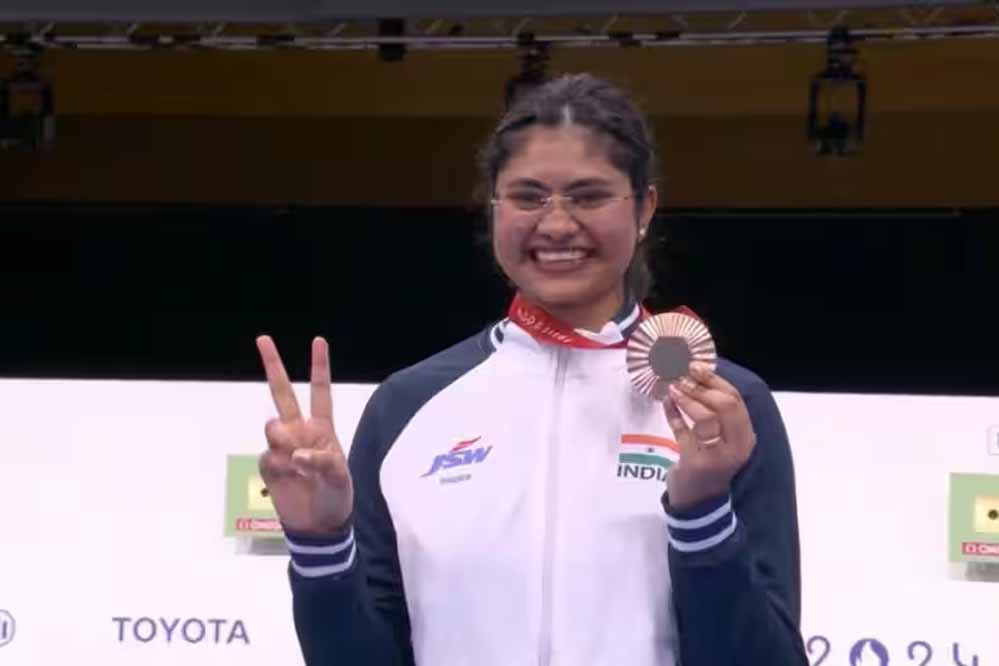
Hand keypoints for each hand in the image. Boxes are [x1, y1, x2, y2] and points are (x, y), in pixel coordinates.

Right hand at [256, 335, 352, 535]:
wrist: (317, 525)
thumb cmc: (336, 496)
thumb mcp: (340, 478)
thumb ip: (322, 461)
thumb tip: (296, 453)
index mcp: (322, 428)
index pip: (321, 391)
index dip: (319, 367)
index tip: (318, 340)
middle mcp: (300, 431)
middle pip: (282, 393)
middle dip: (273, 366)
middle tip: (263, 338)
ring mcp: (282, 447)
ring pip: (272, 427)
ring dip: (282, 439)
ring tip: (297, 462)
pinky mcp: (268, 464)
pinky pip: (267, 456)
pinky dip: (278, 466)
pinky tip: (290, 478)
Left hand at [662, 362, 755, 510]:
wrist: (698, 500)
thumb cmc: (709, 461)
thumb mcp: (722, 438)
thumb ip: (716, 413)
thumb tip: (697, 374)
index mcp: (745, 436)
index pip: (736, 401)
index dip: (715, 380)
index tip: (696, 366)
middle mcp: (737, 446)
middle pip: (725, 406)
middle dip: (701, 386)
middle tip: (681, 375)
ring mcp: (717, 455)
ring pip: (706, 418)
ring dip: (687, 398)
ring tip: (672, 387)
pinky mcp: (695, 463)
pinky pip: (683, 432)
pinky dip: (673, 414)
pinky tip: (665, 403)